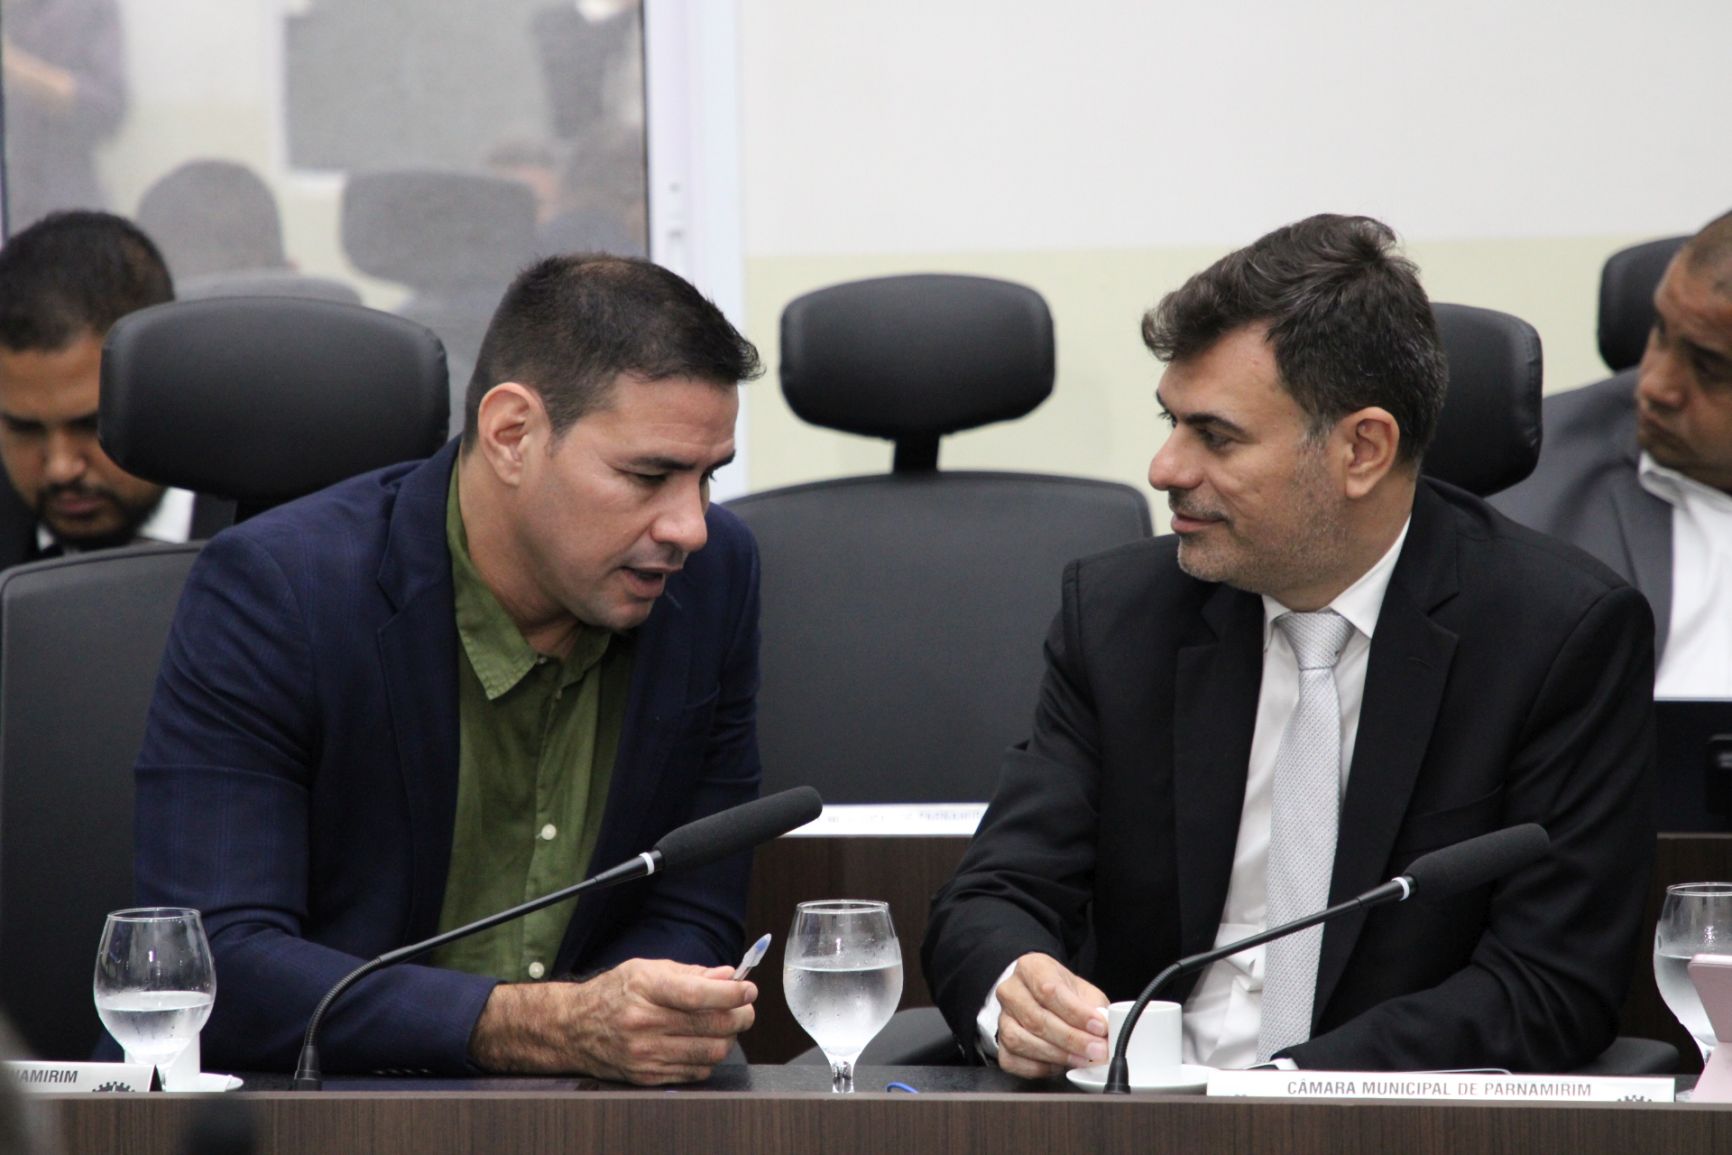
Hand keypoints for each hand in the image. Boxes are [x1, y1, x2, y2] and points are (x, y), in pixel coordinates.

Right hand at [468, 958, 755, 1083]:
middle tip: (745, 1007)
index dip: (732, 993)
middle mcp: (644, 1023)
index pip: (699, 994)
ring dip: (729, 1038)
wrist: (572, 1028)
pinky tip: (703, 1043)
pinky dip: (708, 1057)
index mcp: (645, 989)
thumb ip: (692, 973)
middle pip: (712, 1025)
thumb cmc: (613, 993)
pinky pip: (695, 1071)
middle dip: (740, 1015)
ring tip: (726, 1025)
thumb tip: (730, 977)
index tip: (748, 988)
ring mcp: (645, 1054)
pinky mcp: (647, 1076)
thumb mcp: (647, 969)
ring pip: (710, 1052)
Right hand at [992, 953, 1108, 1078]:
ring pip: (1021, 1041)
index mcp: (1030, 968)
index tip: (1099, 1027)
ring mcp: (1002, 1019)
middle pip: (1036, 1018)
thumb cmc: (1063, 994)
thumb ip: (1095, 1008)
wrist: (1040, 998)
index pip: (1049, 990)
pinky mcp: (1000, 1044)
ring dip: (1056, 1055)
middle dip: (1071, 1039)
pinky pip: (1014, 1061)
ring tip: (1082, 1060)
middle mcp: (1010, 991)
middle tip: (1096, 1050)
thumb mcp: (1083, 991)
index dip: (1076, 1013)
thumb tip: (1107, 1030)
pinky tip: (1059, 1065)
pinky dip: (1039, 1067)